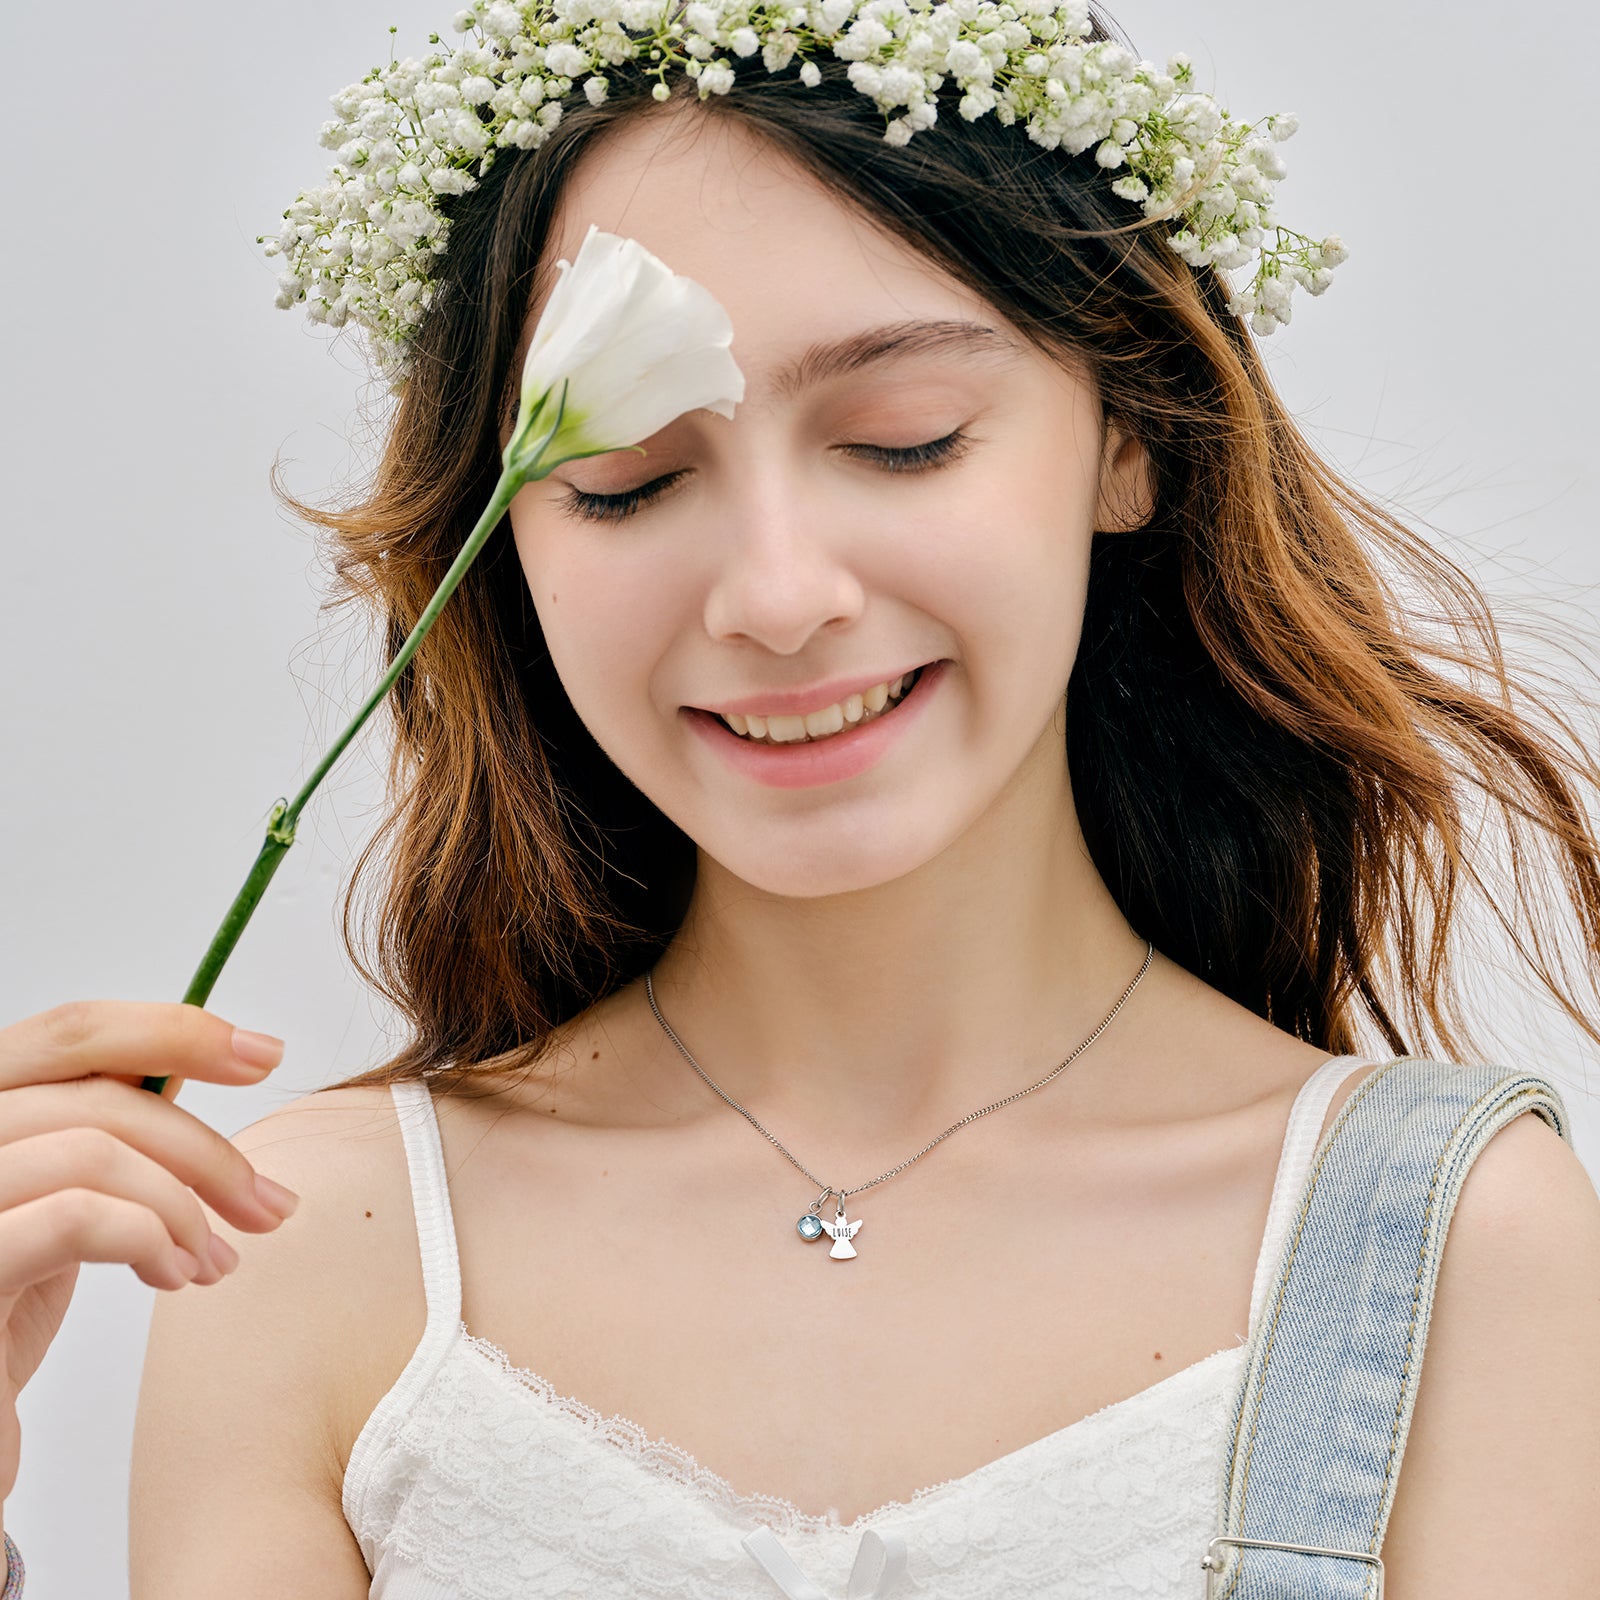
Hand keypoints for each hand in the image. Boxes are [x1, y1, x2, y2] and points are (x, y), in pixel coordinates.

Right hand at [0, 1001, 299, 1508]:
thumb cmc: (0, 1321)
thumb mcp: (58, 1202)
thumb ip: (101, 1131)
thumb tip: (196, 1063)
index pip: (71, 1031)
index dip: (173, 1031)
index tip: (263, 1055)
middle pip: (98, 1092)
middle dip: (202, 1147)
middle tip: (268, 1205)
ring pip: (94, 1150)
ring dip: (184, 1206)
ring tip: (213, 1261)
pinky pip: (76, 1217)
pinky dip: (150, 1238)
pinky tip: (173, 1276)